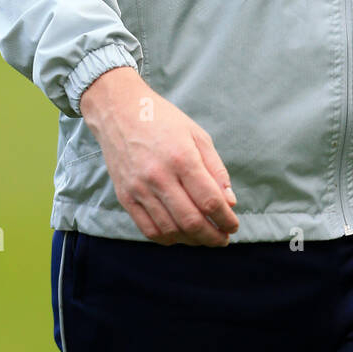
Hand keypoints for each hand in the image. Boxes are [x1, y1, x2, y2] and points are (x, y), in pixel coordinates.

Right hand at [79, 67, 238, 246]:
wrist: (119, 111)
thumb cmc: (163, 120)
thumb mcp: (197, 134)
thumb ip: (215, 169)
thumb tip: (229, 202)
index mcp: (182, 157)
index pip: (210, 200)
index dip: (226, 219)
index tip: (233, 225)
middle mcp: (159, 176)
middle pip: (191, 221)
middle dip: (212, 236)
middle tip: (223, 238)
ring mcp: (139, 189)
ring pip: (170, 230)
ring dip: (192, 241)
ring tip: (204, 238)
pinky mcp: (125, 196)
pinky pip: (148, 229)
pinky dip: (167, 239)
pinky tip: (180, 235)